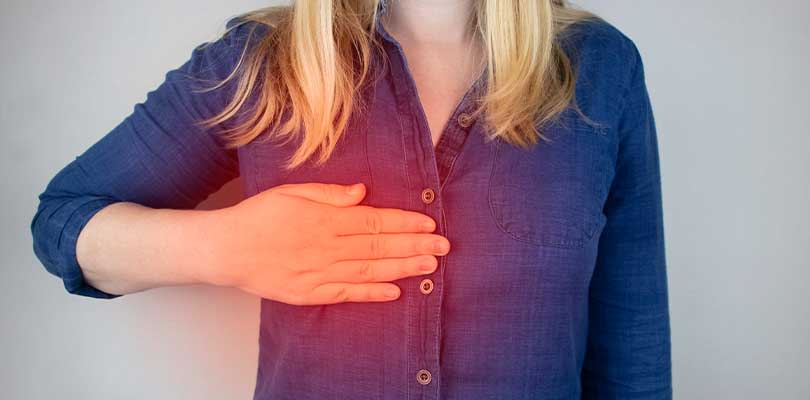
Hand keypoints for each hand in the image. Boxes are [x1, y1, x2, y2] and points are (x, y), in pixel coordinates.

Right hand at [205, 182, 449, 304]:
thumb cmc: (259, 215)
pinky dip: (372, 295)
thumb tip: (362, 192)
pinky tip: (395, 292)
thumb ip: (328, 193)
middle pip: (379, 247)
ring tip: (430, 266)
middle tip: (444, 247)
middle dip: (414, 246)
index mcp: (324, 219)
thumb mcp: (291, 191)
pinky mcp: (310, 293)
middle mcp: (327, 246)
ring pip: (369, 271)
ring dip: (402, 269)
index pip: (374, 220)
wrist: (225, 249)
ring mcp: (320, 273)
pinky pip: (347, 294)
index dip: (404, 223)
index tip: (429, 223)